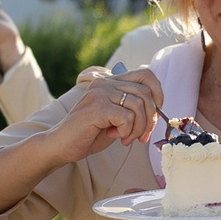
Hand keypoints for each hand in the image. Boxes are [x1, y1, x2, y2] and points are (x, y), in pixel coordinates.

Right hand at [42, 67, 162, 163]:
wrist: (62, 144)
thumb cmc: (89, 133)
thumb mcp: (116, 117)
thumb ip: (133, 109)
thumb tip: (157, 112)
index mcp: (110, 81)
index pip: (145, 75)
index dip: (158, 93)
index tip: (155, 114)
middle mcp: (105, 83)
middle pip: (146, 93)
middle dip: (150, 119)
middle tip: (142, 136)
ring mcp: (100, 93)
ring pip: (138, 106)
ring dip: (138, 128)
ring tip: (126, 138)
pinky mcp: (97, 107)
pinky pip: (127, 118)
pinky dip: (126, 132)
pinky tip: (115, 136)